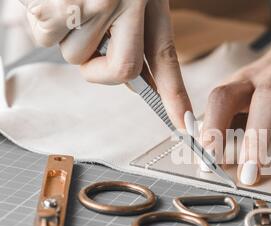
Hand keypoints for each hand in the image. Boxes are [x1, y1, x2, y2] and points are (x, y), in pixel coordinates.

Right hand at [20, 0, 191, 128]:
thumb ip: (135, 35)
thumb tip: (133, 81)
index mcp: (149, 2)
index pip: (167, 60)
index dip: (176, 98)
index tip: (186, 126)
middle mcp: (126, 5)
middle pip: (117, 73)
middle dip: (99, 68)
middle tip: (91, 36)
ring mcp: (93, 4)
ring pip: (75, 57)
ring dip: (68, 37)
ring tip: (71, 3)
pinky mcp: (59, 4)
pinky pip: (47, 38)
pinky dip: (42, 24)